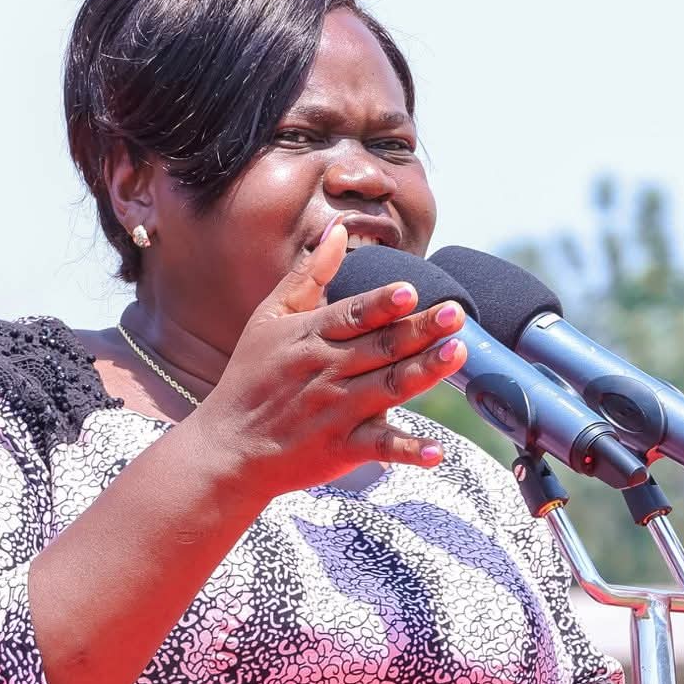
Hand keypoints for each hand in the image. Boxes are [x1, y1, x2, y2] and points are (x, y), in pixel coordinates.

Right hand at [188, 220, 466, 501]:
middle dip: (420, 329)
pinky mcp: (341, 449)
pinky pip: (379, 447)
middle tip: (456, 313)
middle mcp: (326, 371)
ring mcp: (335, 412)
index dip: (381, 304)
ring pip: (387, 387)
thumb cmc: (250, 377)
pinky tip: (435, 451)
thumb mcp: (269, 319)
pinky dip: (406, 450)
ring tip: (456, 354)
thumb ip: (308, 276)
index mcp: (310, 337)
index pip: (352, 315)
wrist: (228, 447)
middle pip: (381, 347)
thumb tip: (338, 232)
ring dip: (424, 372)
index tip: (410, 291)